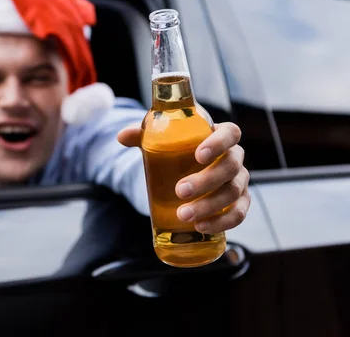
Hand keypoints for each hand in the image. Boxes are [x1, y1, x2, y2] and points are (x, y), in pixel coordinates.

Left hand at [118, 122, 249, 233]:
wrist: (184, 172)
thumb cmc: (176, 151)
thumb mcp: (160, 141)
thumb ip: (143, 136)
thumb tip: (121, 136)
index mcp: (220, 136)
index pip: (230, 134)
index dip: (218, 143)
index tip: (198, 155)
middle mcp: (234, 158)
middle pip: (230, 167)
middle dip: (206, 181)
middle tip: (180, 191)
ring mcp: (238, 182)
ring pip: (233, 192)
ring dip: (209, 206)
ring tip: (183, 215)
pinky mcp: (238, 204)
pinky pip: (238, 214)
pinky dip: (222, 222)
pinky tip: (202, 227)